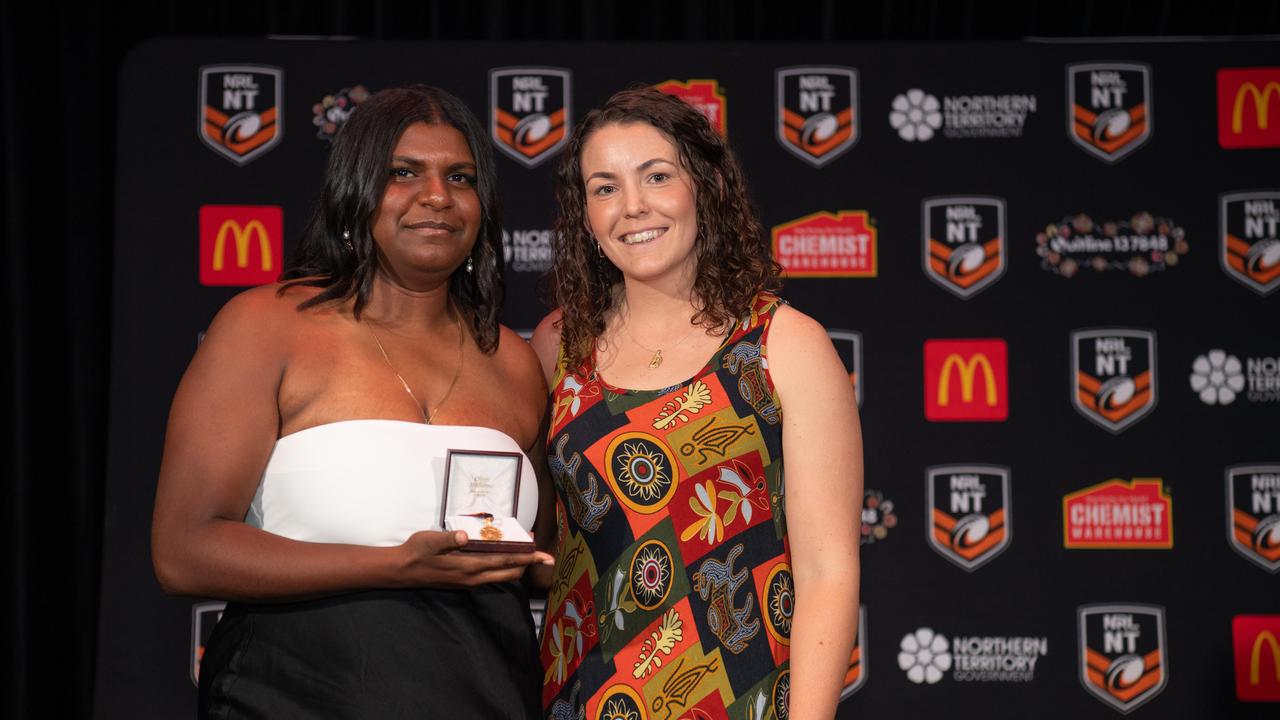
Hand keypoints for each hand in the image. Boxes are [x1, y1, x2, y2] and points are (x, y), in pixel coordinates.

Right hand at [396, 530, 553, 587]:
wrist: (401, 571)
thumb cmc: (416, 552)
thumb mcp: (430, 540)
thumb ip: (449, 538)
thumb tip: (465, 536)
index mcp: (468, 567)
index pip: (505, 563)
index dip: (526, 558)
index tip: (543, 554)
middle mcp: (473, 577)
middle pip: (510, 573)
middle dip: (527, 563)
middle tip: (540, 551)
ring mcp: (469, 581)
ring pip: (502, 576)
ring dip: (516, 565)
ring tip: (525, 550)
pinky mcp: (465, 581)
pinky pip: (491, 576)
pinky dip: (503, 567)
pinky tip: (503, 555)